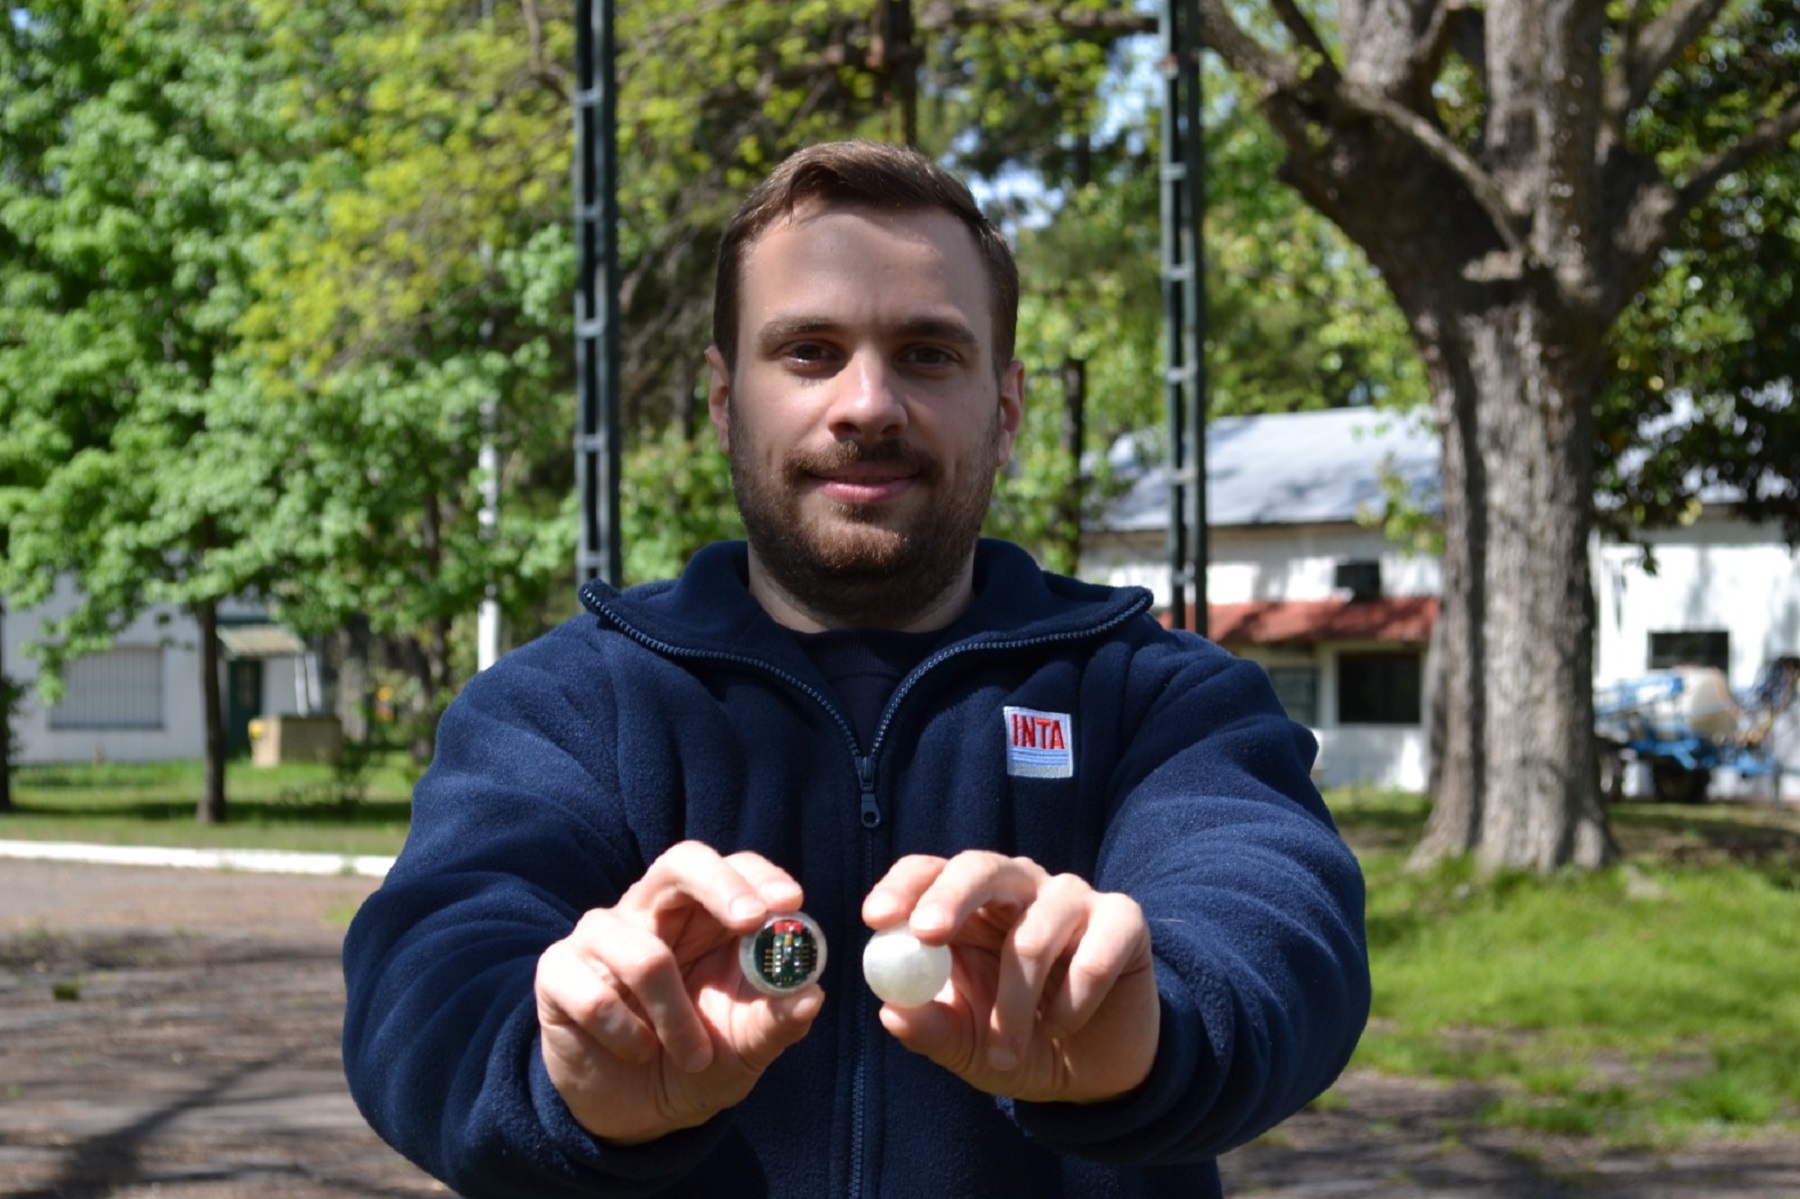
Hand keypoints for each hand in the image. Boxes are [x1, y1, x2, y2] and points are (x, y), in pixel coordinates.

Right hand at [536, 841, 823, 1143]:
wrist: (637, 1112)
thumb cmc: (699, 1059)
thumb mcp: (748, 1047)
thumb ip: (778, 1021)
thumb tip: (810, 995)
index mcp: (706, 915)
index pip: (733, 867)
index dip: (759, 876)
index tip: (790, 904)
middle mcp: (653, 910)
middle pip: (680, 862)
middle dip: (720, 886)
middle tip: (753, 921)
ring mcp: (601, 936)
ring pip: (643, 953)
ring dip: (676, 1017)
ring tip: (693, 1054)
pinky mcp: (559, 972)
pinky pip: (595, 995)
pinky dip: (626, 1036)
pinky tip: (637, 1051)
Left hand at [862, 852, 1157, 1103]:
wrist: (1094, 1071)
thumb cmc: (1017, 1043)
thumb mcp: (966, 1046)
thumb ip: (931, 1028)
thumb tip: (890, 1011)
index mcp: (969, 907)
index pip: (929, 871)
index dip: (903, 886)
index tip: (876, 917)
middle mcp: (1020, 888)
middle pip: (982, 866)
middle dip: (950, 896)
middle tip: (927, 934)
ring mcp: (1073, 899)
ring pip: (1035, 932)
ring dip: (1015, 1003)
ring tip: (1006, 1052)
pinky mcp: (1123, 920)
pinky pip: (1094, 952)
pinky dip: (1074, 1001)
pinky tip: (1064, 1026)